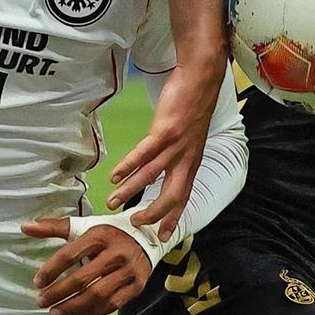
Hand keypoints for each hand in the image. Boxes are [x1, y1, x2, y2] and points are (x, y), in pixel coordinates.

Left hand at [23, 218, 154, 314]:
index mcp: (100, 235)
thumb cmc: (109, 233)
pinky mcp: (136, 287)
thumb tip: (25, 227)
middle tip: (42, 301)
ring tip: (55, 313)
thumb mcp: (84, 227)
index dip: (51, 270)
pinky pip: (111, 305)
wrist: (147, 237)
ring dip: (73, 307)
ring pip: (97, 295)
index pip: (70, 255)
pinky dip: (91, 313)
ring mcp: (128, 272)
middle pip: (82, 279)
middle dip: (58, 293)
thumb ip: (54, 228)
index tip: (37, 282)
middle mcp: (116, 253)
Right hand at [108, 56, 225, 234]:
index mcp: (192, 161)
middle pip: (172, 195)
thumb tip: (161, 166)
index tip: (162, 236)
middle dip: (153, 213)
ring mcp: (176, 145)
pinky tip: (115, 175)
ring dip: (131, 191)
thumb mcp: (190, 136)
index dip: (173, 217)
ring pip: (152, 176)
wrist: (202, 78)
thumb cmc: (193, 105)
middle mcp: (186, 158)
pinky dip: (128, 166)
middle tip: (134, 223)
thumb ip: (178, 154)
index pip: (184, 197)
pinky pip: (144, 153)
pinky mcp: (165, 130)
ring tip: (113, 201)